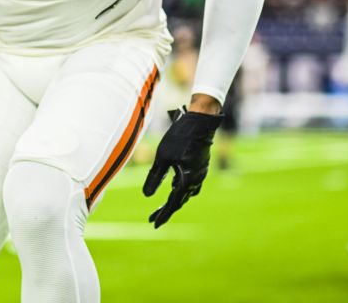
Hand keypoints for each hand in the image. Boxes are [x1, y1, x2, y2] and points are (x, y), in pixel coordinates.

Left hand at [142, 107, 223, 227]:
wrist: (200, 122)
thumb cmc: (180, 138)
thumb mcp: (162, 158)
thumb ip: (155, 177)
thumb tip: (146, 196)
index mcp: (187, 181)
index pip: (173, 203)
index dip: (162, 214)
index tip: (153, 224)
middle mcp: (196, 180)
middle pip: (179, 200)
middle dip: (166, 210)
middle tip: (153, 218)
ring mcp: (200, 173)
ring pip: (186, 192)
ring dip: (174, 199)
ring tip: (163, 206)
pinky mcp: (200, 166)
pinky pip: (190, 183)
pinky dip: (180, 188)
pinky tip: (174, 185)